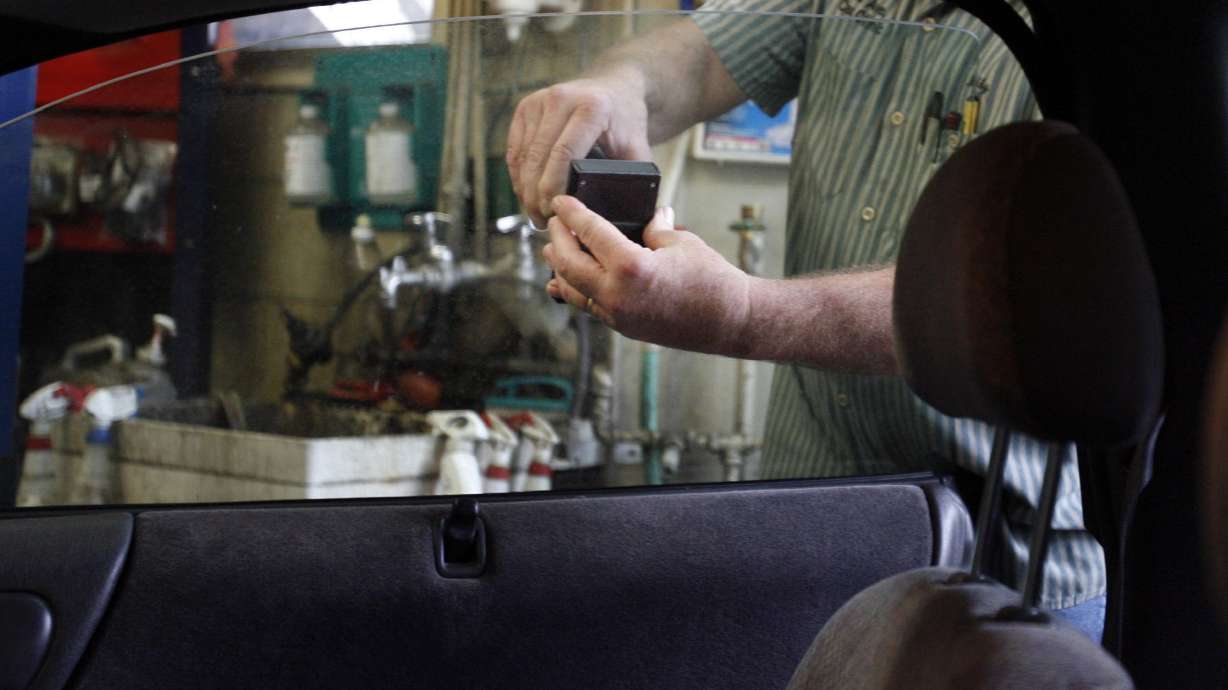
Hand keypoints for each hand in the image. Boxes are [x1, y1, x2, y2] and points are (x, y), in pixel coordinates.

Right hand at [506, 77, 651, 227]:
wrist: (614, 88)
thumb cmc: (626, 122)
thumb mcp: (638, 147)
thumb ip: (631, 178)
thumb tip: (632, 215)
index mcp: (591, 108)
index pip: (563, 153)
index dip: (554, 187)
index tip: (555, 211)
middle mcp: (561, 98)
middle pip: (538, 156)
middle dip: (536, 195)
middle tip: (542, 221)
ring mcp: (539, 101)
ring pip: (522, 155)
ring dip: (524, 189)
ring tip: (535, 213)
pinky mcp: (525, 107)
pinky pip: (515, 149)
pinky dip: (518, 176)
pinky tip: (527, 195)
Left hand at [543, 196, 752, 356]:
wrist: (731, 321)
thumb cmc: (713, 279)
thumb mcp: (681, 242)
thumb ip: (655, 228)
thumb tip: (650, 215)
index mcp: (631, 266)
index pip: (590, 232)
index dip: (571, 213)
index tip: (559, 202)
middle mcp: (617, 294)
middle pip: (568, 263)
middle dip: (557, 239)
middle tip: (554, 222)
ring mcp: (617, 315)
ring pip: (572, 289)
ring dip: (559, 267)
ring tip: (552, 250)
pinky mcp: (622, 327)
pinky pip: (588, 306)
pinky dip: (574, 290)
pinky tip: (565, 281)